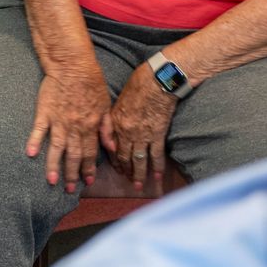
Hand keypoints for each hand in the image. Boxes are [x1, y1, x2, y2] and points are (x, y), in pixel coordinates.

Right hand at [26, 69, 109, 192]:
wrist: (73, 65)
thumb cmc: (91, 83)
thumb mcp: (106, 105)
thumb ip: (107, 128)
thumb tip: (112, 148)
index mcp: (90, 126)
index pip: (90, 153)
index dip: (89, 168)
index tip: (88, 181)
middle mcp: (75, 127)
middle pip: (73, 155)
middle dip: (72, 174)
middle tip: (69, 189)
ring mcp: (58, 120)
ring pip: (56, 148)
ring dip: (54, 166)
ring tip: (51, 181)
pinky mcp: (44, 112)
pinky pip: (39, 130)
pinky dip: (34, 141)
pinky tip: (30, 154)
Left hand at [100, 64, 176, 190]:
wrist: (156, 81)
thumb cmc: (138, 86)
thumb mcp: (117, 102)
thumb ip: (111, 120)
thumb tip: (108, 137)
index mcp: (114, 123)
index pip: (110, 147)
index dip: (113, 160)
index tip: (116, 169)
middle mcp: (126, 132)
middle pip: (123, 156)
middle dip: (125, 170)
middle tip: (127, 181)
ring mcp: (142, 134)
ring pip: (138, 159)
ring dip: (138, 174)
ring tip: (138, 186)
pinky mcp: (157, 134)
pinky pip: (156, 154)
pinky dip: (157, 167)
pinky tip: (158, 177)